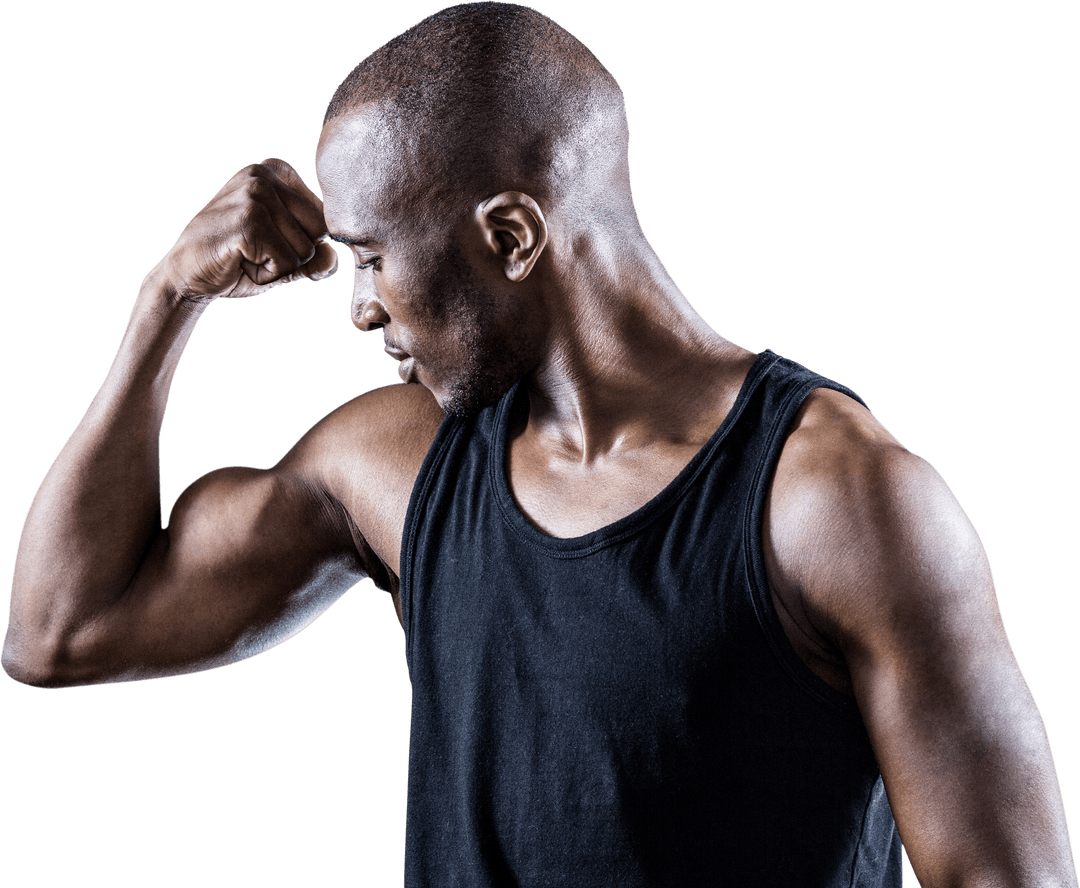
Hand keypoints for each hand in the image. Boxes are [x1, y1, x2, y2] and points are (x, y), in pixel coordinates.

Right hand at [158, 157, 338, 301]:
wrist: (186, 274)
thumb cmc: (237, 261)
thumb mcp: (285, 257)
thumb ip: (315, 258)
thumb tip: (332, 258)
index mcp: (278, 171)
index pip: (325, 219)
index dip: (302, 244)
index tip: (266, 239)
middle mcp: (266, 174)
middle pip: (320, 233)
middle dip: (293, 255)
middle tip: (255, 249)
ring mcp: (256, 194)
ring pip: (305, 251)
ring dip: (278, 267)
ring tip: (246, 254)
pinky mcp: (249, 220)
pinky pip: (287, 264)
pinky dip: (266, 275)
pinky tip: (240, 261)